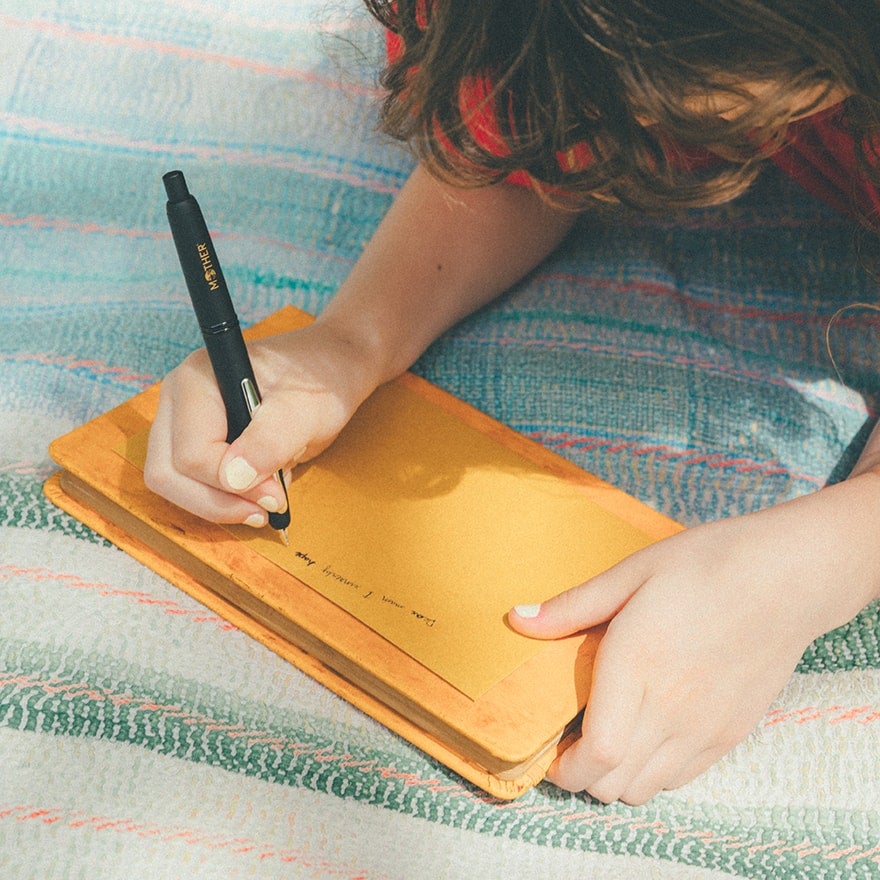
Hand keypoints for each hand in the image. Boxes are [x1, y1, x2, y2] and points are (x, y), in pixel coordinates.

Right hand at [144, 320, 378, 526]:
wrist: (330, 369)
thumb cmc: (320, 379)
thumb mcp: (307, 410)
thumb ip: (271, 440)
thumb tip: (234, 478)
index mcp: (199, 380)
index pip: (192, 453)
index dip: (231, 485)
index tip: (275, 495)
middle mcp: (179, 399)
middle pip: (167, 472)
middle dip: (216, 501)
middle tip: (266, 509)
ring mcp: (181, 420)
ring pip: (173, 482)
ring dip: (217, 503)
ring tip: (266, 501)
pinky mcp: (194, 440)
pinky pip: (189, 482)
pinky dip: (221, 497)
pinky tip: (258, 490)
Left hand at [509, 478, 879, 804]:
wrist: (786, 577)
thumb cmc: (704, 565)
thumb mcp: (631, 573)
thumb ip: (572, 606)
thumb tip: (517, 619)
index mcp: (638, 665)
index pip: (598, 754)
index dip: (565, 770)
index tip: (549, 755)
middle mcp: (672, 708)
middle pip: (614, 784)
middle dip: (580, 776)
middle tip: (568, 745)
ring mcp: (706, 727)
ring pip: (646, 788)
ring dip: (615, 777)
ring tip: (605, 739)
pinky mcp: (732, 732)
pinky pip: (682, 778)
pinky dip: (652, 772)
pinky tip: (645, 735)